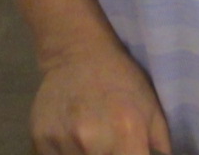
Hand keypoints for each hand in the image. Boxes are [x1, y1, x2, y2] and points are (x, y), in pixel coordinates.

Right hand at [31, 47, 171, 154]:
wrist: (77, 52)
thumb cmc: (122, 81)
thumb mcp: (152, 110)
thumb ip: (159, 148)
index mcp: (127, 133)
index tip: (128, 154)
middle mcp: (92, 141)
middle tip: (109, 146)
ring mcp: (63, 141)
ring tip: (91, 143)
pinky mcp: (39, 139)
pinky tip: (72, 143)